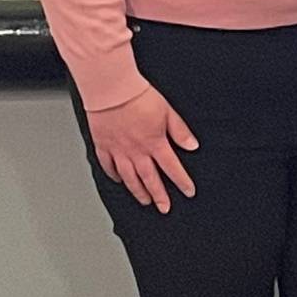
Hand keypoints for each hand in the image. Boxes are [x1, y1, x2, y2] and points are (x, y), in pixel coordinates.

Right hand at [89, 83, 198, 212]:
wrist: (111, 89)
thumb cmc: (138, 96)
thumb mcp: (167, 111)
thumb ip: (180, 131)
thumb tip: (193, 145)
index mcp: (154, 143)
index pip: (172, 168)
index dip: (182, 182)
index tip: (188, 192)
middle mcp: (136, 151)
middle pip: (150, 179)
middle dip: (159, 196)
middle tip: (164, 208)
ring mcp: (118, 151)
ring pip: (129, 178)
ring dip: (138, 192)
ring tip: (145, 201)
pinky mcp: (103, 146)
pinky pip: (108, 166)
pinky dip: (114, 176)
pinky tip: (119, 181)